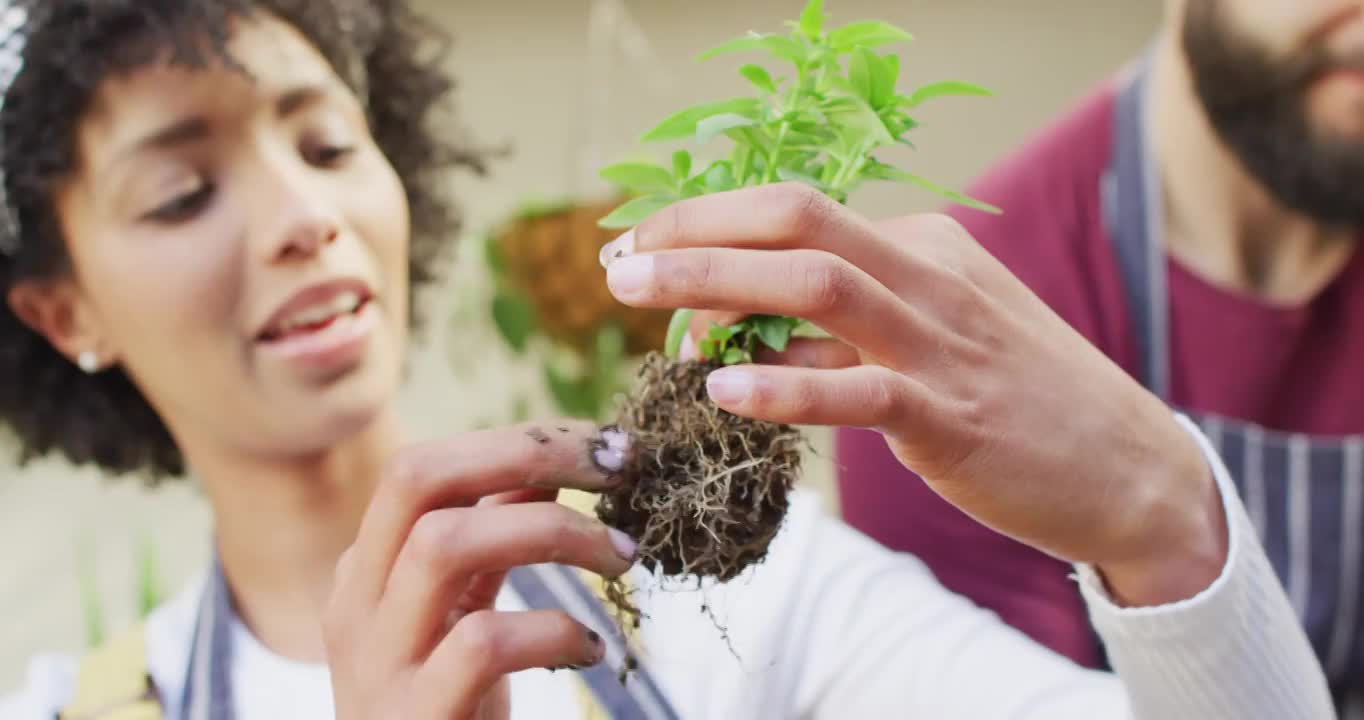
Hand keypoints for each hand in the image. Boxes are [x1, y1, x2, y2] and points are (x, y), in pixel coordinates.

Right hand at [323, 421, 637, 719]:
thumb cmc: (451, 708)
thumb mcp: (463, 612)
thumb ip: (493, 539)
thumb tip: (549, 461)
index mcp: (368, 569)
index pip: (426, 466)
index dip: (520, 440)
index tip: (607, 445)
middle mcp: (357, 605)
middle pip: (417, 478)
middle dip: (527, 452)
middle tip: (618, 467)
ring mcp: (378, 664)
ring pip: (442, 545)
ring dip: (554, 531)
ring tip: (622, 557)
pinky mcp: (417, 717)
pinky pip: (482, 644)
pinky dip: (554, 631)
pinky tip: (590, 652)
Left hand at [600, 183, 1226, 606]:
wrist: (1127, 467)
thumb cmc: (1012, 402)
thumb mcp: (927, 340)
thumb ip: (838, 331)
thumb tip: (736, 335)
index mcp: (920, 246)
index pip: (795, 210)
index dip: (706, 220)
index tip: (641, 244)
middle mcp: (927, 275)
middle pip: (795, 222)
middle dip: (695, 231)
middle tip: (618, 262)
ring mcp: (941, 342)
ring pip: (816, 284)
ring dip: (714, 282)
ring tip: (639, 298)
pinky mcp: (951, 415)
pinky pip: (858, 389)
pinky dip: (786, 384)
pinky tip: (725, 390)